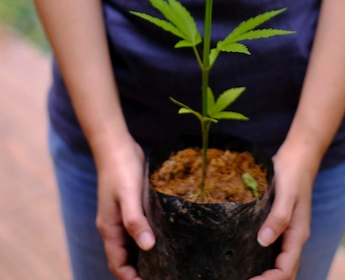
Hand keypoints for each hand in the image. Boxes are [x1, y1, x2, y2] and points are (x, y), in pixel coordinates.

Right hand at [95, 135, 154, 279]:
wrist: (116, 145)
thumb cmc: (120, 169)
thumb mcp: (129, 195)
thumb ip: (135, 220)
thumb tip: (147, 247)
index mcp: (110, 228)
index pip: (118, 264)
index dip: (131, 278)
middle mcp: (114, 226)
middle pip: (125, 258)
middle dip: (139, 271)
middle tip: (164, 275)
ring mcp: (121, 216)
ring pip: (132, 245)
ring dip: (144, 256)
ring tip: (167, 262)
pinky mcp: (131, 206)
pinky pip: (137, 229)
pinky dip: (147, 238)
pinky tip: (163, 237)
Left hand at [249, 142, 315, 279]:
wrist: (298, 155)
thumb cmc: (293, 172)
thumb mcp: (286, 193)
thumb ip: (278, 217)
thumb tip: (264, 241)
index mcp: (298, 234)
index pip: (286, 269)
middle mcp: (294, 237)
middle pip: (284, 272)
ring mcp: (288, 231)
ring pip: (280, 263)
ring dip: (266, 274)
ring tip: (241, 274)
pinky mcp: (280, 223)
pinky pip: (274, 249)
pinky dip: (263, 259)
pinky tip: (246, 256)